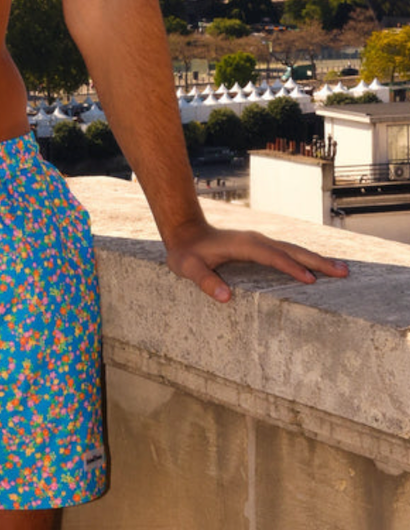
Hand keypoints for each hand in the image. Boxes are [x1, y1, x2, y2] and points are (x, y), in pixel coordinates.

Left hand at [164, 220, 349, 302]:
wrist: (185, 232)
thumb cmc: (186, 253)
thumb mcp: (189, 268)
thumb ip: (205, 281)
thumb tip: (226, 297)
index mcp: (244, 245)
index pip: (273, 256)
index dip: (291, 268)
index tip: (311, 280)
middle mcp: (257, 241)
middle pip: (292, 250)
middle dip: (317, 261)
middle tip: (343, 272)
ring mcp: (260, 243)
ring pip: (293, 250)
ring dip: (316, 260)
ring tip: (342, 270)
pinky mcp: (261, 248)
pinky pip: (288, 254)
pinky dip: (306, 260)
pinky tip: (318, 269)